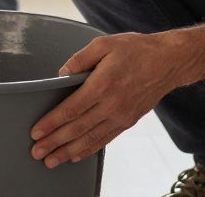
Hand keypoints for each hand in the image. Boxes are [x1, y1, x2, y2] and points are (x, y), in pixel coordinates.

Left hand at [29, 31, 190, 168]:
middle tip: (36, 152)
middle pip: (77, 129)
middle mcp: (111, 104)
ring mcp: (121, 116)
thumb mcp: (105, 44)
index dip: (51, 123)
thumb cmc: (136, 50)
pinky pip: (105, 139)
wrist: (168, 62)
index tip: (36, 132)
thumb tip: (61, 73)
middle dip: (54, 142)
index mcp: (102, 84)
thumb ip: (80, 58)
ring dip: (68, 152)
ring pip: (90, 139)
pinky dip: (89, 149)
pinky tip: (76, 155)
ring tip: (51, 160)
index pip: (71, 109)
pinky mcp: (128, 121)